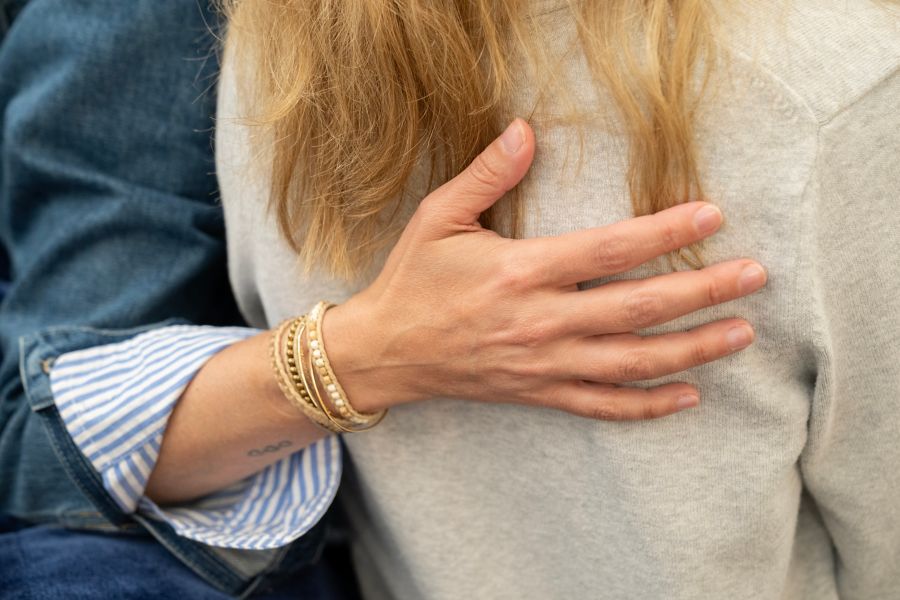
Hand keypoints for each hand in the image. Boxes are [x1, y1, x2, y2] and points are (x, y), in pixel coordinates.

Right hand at [325, 119, 766, 420]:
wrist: (385, 352)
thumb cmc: (413, 281)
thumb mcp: (439, 218)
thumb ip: (487, 176)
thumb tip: (525, 131)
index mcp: (520, 272)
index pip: (609, 251)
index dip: (665, 232)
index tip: (711, 216)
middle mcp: (540, 321)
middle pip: (637, 308)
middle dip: (701, 292)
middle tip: (753, 276)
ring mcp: (543, 363)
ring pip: (631, 362)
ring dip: (691, 349)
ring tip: (740, 333)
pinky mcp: (539, 392)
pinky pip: (602, 407)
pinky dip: (648, 406)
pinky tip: (688, 396)